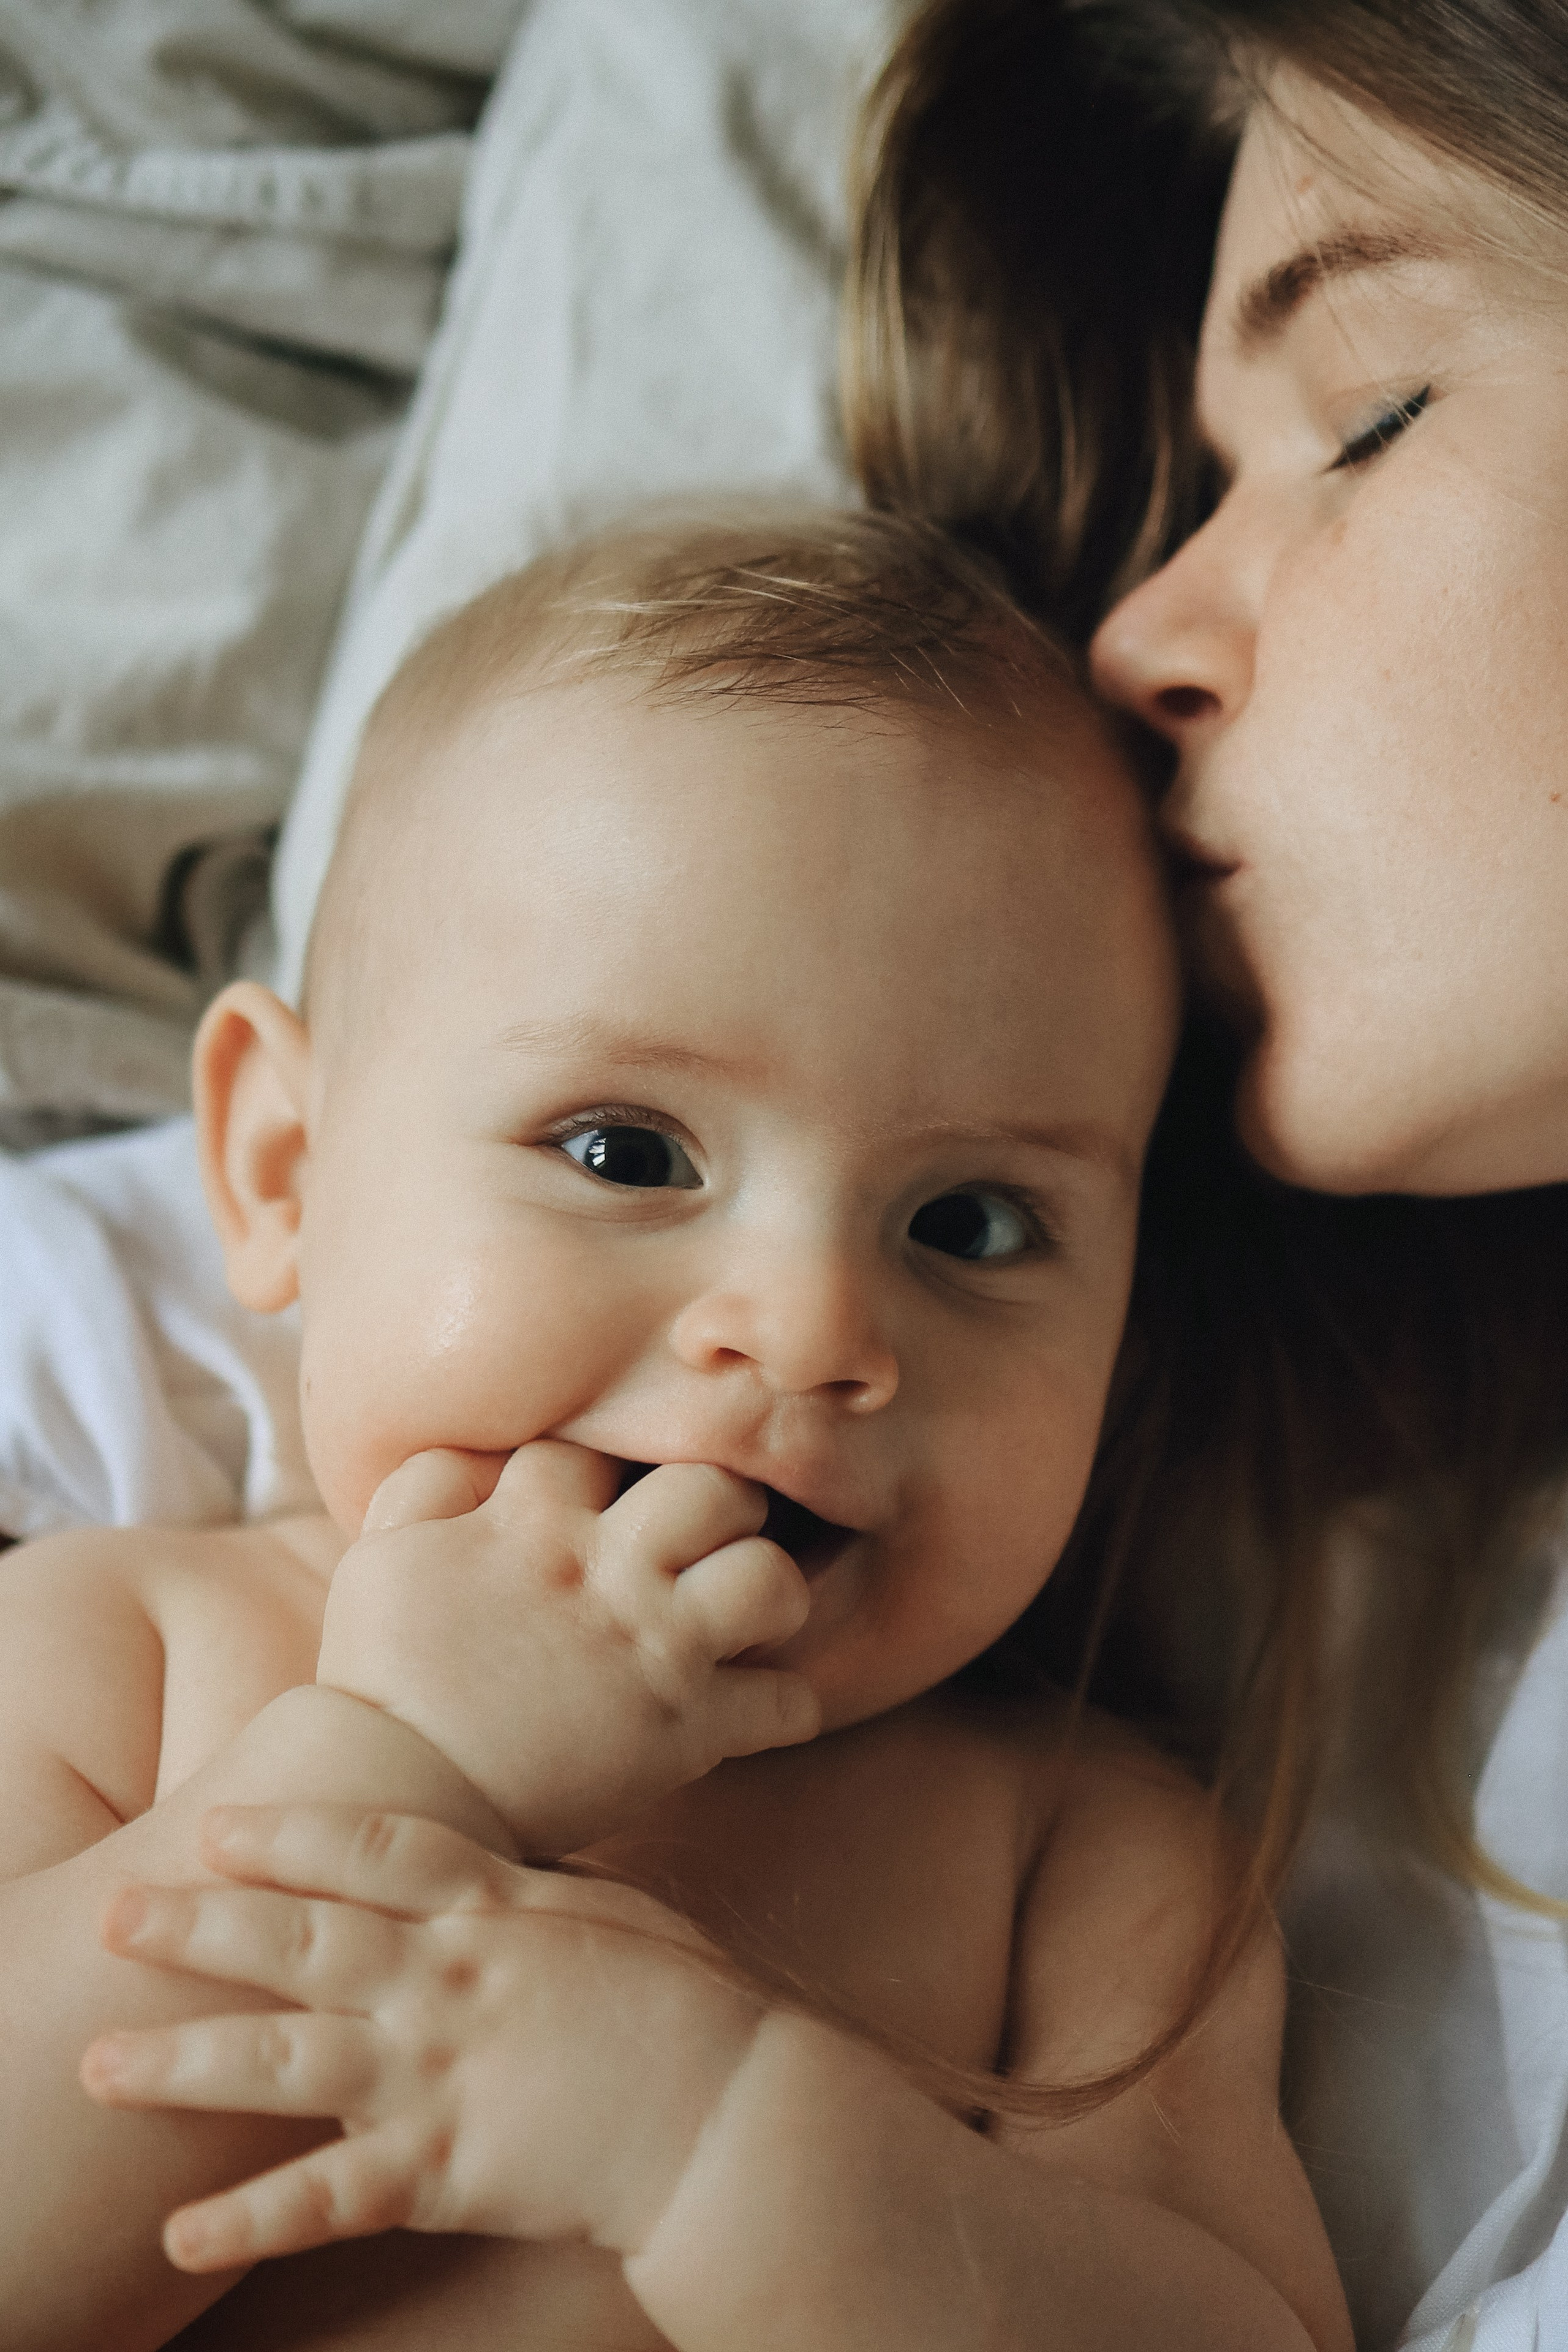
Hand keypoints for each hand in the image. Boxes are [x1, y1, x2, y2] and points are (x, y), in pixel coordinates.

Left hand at [81, 1804, 764, 2272]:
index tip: (215, 1823)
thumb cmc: (688, 2001)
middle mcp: (448, 1981)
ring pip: (286, 2061)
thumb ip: (523, 1890)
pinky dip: (251, 2219)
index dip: (290, 1834)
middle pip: (302, 1941)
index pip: (373, 1852)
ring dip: (186, 2062)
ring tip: (101, 2064)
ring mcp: (440, 2075)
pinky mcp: (446, 2171)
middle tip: (117, 1915)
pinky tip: (179, 2234)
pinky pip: (331, 2199)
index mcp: (493, 1909)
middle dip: (203, 1926)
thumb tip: (474, 1864)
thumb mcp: (608, 1909)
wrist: (736, 2110)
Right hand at [317, 1441, 819, 1849]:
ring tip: (749, 1615)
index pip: (600, 1449)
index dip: (611, 1474)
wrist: (395, 1798)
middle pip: (713, 1488)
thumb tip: (475, 1455)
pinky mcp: (685, 1731)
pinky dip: (782, 1708)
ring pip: (769, 1578)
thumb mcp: (379, 1558)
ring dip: (771, 1593)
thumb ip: (428, 1488)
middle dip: (725, 1506)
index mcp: (530, 1522)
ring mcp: (653, 1648)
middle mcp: (606, 1570)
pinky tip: (756, 1709)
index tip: (612, 1507)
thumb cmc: (381, 1683)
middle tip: (709, 1544)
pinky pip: (784, 1704)